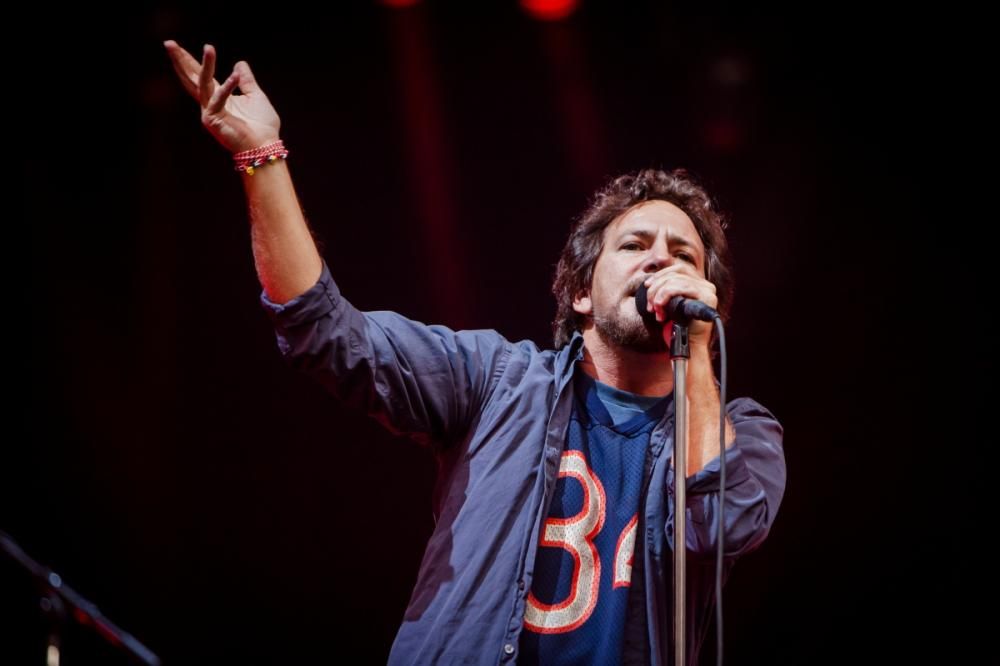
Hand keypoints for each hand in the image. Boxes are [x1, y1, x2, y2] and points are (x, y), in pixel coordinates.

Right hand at [163, 41, 280, 152]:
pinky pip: (220, 99)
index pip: (200, 76)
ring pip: (203, 83)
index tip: (175, 45)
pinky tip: (235, 75)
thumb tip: (240, 63)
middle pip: (191, 78)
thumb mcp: (255, 96)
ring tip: (209, 48)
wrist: (265, 147)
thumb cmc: (262, 126)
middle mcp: (209, 104)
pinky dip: (228, 87)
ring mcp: (209, 112)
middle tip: (168, 43)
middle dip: (181, 60)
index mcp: (218, 98)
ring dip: (207, 65)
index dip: (189, 61)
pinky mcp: (214, 120)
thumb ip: (246, 80)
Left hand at [642, 264, 717, 347]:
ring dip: (659, 294)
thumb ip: (666, 291)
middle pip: (676, 272)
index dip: (661, 274)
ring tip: (656, 310)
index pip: (679, 269)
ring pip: (676, 280)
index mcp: (698, 284)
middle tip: (649, 304)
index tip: (647, 285)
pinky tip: (661, 308)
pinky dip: (665, 296)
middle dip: (657, 286)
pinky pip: (681, 287)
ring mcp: (708, 291)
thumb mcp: (669, 305)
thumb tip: (650, 282)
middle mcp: (706, 286)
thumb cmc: (677, 329)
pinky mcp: (707, 298)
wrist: (687, 348)